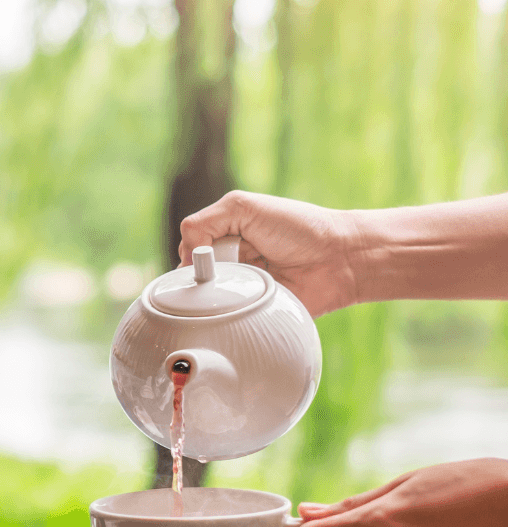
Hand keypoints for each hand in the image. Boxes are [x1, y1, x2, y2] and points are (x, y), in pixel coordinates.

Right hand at [178, 190, 359, 316]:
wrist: (339, 259)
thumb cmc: (297, 227)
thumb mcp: (243, 207)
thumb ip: (204, 223)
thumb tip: (187, 255)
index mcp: (225, 233)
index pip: (189, 245)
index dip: (192, 252)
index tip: (206, 256)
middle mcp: (230, 260)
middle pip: (194, 272)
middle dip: (202, 274)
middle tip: (223, 271)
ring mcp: (241, 288)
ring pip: (206, 298)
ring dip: (214, 293)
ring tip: (235, 287)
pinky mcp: (252, 312)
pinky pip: (227, 319)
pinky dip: (227, 314)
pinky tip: (237, 306)